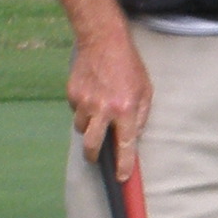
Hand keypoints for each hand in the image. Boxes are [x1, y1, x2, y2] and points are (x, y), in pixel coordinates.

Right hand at [67, 26, 152, 165]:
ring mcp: (84, 101)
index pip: (125, 145)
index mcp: (126, 109)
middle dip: (93, 156)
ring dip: (88, 126)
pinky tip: (91, 94)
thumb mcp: (145, 90)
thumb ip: (140, 116)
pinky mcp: (72, 93)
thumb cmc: (129, 65)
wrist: (103, 40)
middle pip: (92, 145)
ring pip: (81, 127)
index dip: (124, 165)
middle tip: (96, 157)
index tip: (122, 178)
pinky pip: (75, 110)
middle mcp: (103, 109)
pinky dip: (82, 108)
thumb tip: (133, 137)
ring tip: (97, 111)